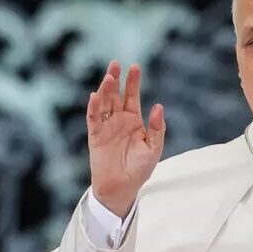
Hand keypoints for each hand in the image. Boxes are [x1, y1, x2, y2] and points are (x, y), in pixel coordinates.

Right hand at [87, 61, 165, 217]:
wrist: (122, 187)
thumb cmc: (139, 169)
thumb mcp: (153, 148)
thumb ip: (157, 128)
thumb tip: (159, 106)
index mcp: (134, 120)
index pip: (133, 96)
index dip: (133, 82)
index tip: (135, 67)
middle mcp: (118, 120)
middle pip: (116, 95)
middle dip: (116, 79)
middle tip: (116, 63)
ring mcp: (106, 127)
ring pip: (104, 104)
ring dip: (105, 90)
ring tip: (109, 77)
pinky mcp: (95, 136)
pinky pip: (93, 119)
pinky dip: (93, 108)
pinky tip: (95, 96)